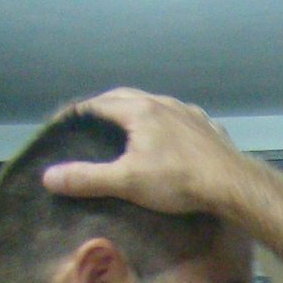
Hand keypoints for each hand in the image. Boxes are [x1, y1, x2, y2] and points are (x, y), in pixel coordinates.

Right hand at [39, 87, 253, 215]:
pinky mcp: (209, 128)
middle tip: (91, 121)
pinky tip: (169, 134)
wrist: (234, 185)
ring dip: (138, 111)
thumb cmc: (178, 180)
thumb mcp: (127, 181)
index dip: (76, 112)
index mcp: (139, 110)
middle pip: (126, 97)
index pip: (97, 103)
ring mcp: (190, 114)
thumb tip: (48, 177)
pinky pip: (182, 118)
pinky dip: (167, 122)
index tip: (63, 123)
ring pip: (156, 104)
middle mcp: (164, 103)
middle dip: (105, 106)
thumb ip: (88, 178)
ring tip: (127, 126)